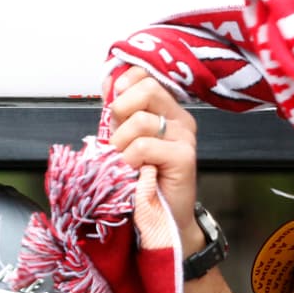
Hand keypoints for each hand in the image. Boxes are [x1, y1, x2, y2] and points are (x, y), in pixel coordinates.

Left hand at [105, 67, 203, 248]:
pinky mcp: (184, 157)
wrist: (161, 217)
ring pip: (140, 120)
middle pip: (146, 89)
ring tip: (125, 162)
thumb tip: (108, 83)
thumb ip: (120, 114)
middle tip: (119, 139)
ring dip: (121, 144)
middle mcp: (181, 119)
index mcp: (168, 110)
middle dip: (121, 111)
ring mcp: (185, 137)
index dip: (125, 84)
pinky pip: (144, 146)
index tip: (115, 108)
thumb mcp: (125, 139)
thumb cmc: (142, 180)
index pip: (146, 75)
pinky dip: (130, 160)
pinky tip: (134, 173)